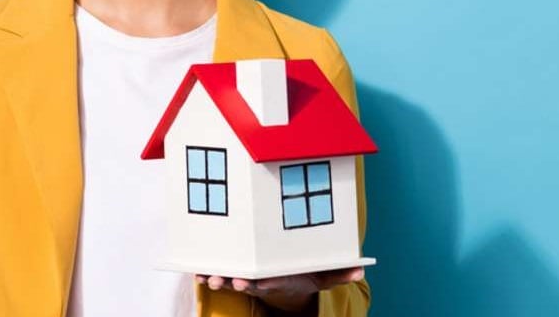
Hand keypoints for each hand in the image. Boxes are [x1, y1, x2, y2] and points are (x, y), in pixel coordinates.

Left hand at [195, 267, 364, 314]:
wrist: (286, 288)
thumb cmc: (302, 277)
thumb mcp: (322, 277)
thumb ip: (338, 274)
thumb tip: (361, 271)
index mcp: (279, 279)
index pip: (268, 282)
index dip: (260, 282)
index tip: (251, 282)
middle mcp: (260, 280)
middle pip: (245, 282)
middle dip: (234, 281)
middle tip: (225, 279)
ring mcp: (247, 278)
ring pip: (229, 279)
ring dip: (217, 278)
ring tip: (207, 277)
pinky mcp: (236, 273)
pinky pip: (220, 274)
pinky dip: (207, 272)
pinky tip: (196, 270)